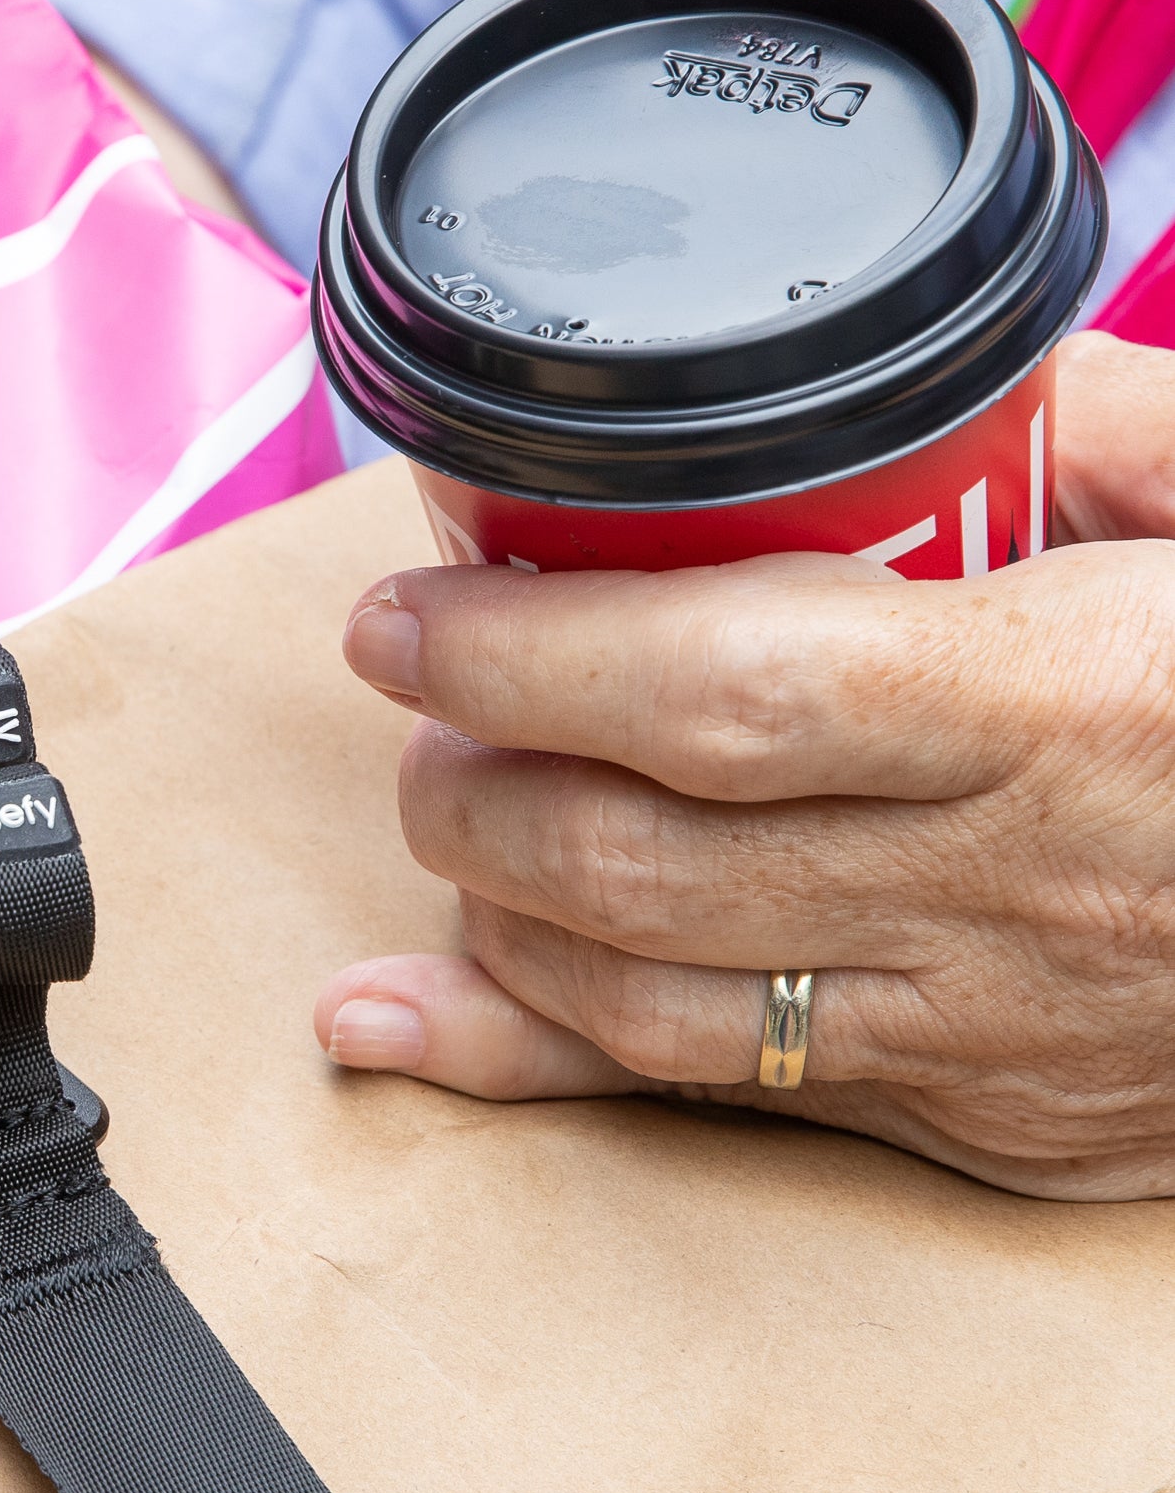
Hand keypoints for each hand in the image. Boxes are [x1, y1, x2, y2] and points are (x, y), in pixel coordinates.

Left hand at [316, 331, 1174, 1199]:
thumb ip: (1096, 419)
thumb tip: (919, 372)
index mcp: (1070, 699)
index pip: (724, 690)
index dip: (526, 658)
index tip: (407, 612)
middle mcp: (1014, 885)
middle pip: (645, 860)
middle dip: (472, 783)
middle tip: (416, 698)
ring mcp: (994, 1028)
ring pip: (653, 1003)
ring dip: (488, 913)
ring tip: (444, 811)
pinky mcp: (988, 1120)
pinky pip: (722, 1105)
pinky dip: (533, 1064)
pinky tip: (396, 1026)